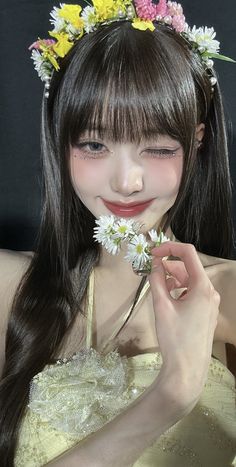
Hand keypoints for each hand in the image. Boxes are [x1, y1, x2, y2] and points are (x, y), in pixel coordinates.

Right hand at [149, 242, 219, 408]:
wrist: (187, 370)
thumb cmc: (174, 338)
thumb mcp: (161, 306)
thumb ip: (157, 280)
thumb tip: (154, 263)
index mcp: (203, 287)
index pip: (188, 253)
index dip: (169, 247)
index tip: (152, 252)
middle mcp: (211, 292)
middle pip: (189, 267)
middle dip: (169, 264)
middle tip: (149, 268)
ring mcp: (210, 303)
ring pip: (190, 281)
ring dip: (173, 278)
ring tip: (156, 284)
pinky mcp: (206, 313)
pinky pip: (192, 293)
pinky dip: (179, 290)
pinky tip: (167, 297)